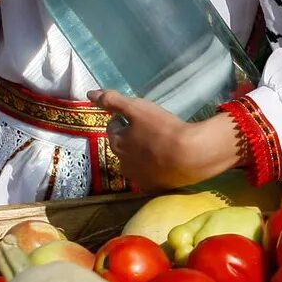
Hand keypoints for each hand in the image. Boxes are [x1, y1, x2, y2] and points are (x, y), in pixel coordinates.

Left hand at [93, 89, 240, 191]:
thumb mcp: (138, 108)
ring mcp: (139, 178)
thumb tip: (90, 94)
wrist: (192, 156)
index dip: (122, 119)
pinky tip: (166, 160)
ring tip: (158, 145)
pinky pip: (150, 175)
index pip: (113, 128)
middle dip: (130, 138)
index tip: (133, 115)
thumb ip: (113, 100)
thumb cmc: (163, 129)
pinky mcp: (154, 188)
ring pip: (135, 163)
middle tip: (148, 129)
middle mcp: (123, 164)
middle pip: (122, 147)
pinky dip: (153, 168)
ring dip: (141, 154)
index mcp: (117, 144)